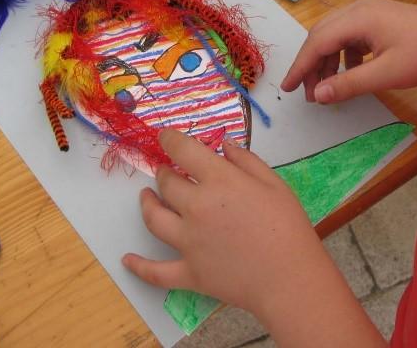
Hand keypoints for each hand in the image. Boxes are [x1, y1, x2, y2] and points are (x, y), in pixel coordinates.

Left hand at [122, 129, 332, 314]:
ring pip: (154, 219)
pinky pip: (156, 271)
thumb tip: (223, 145)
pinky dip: (138, 267)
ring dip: (147, 204)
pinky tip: (126, 260)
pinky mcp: (189, 272)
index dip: (170, 140)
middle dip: (164, 173)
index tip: (165, 137)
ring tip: (145, 197)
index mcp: (219, 182)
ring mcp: (188, 242)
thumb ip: (247, 161)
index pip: (184, 151)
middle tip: (166, 171)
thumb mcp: (274, 184)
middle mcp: (196, 208)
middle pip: (167, 184)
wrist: (289, 278)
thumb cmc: (289, 227)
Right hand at [281, 0, 416, 102]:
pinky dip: (343, 56)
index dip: (300, 67)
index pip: (317, 42)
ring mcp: (370, 11)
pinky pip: (350, 36)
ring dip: (327, 62)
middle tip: (309, 94)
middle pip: (321, 35)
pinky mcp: (380, 19)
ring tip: (328, 89)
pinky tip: (350, 74)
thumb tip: (318, 95)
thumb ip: (348, 84)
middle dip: (312, 65)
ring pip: (335, 36)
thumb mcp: (385, 74)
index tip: (288, 88)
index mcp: (357, 18)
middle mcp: (359, 9)